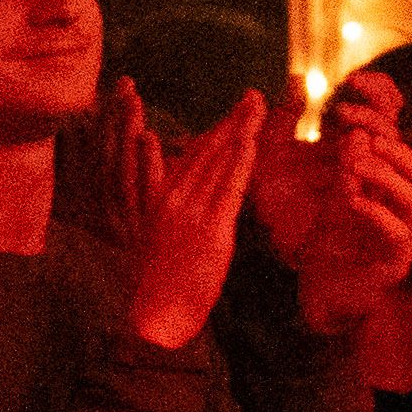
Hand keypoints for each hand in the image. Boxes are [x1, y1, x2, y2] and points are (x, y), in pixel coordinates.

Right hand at [104, 85, 267, 353]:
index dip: (214, 129)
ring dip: (239, 130)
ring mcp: (189, 212)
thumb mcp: (156, 240)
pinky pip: (227, 188)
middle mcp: (172, 198)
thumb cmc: (160, 283)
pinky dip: (239, 161)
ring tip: (257, 106)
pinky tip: (250, 140)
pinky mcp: (208, 230)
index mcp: (160, 199)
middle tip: (253, 95)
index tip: (235, 109)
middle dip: (231, 120)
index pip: (191, 155)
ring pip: (217, 161)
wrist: (155, 316)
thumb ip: (169, 211)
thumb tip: (186, 198)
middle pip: (205, 149)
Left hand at [271, 75, 411, 338]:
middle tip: (365, 135)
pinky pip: (397, 233)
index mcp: (399, 189)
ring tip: (356, 163)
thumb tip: (313, 95)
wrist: (318, 290)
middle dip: (397, 147)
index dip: (405, 122)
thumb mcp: (318, 182)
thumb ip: (321, 144)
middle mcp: (410, 210)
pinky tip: (350, 199)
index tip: (363, 89)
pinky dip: (375, 211)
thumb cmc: (322, 237)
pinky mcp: (393, 263)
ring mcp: (407, 237)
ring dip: (388, 174)